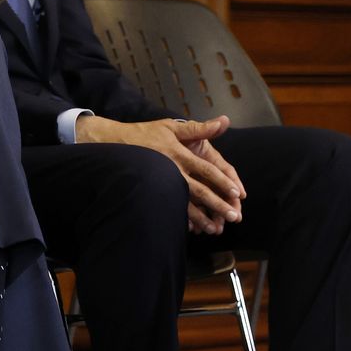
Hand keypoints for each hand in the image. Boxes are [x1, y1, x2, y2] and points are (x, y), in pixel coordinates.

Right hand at [74, 114, 245, 234]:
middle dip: (218, 205)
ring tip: (215, 229)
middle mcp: (172, 170)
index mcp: (180, 154)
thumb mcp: (171, 127)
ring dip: (201, 218)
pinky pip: (171, 206)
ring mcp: (162, 183)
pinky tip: (192, 228)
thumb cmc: (145, 134)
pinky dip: (182, 219)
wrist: (113, 143)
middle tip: (234, 216)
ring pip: (185, 204)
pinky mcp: (154, 191)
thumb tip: (224, 121)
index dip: (222, 182)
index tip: (237, 193)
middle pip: (199, 191)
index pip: (206, 170)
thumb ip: (199, 128)